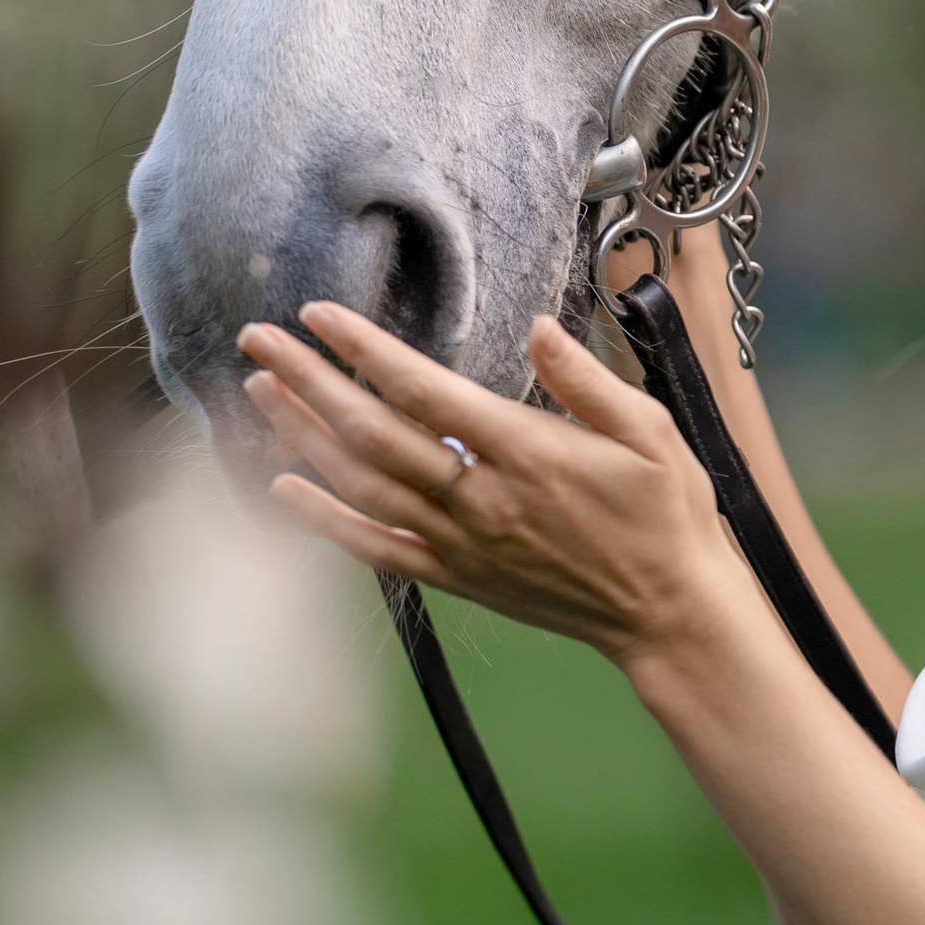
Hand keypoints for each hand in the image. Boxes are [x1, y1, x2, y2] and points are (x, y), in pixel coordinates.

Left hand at [238, 300, 750, 671]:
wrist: (667, 611)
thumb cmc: (666, 513)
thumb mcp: (651, 430)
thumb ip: (588, 378)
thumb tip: (539, 328)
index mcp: (526, 453)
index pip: (423, 390)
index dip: (365, 349)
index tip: (318, 313)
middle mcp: (482, 500)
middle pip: (372, 433)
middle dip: (309, 382)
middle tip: (257, 338)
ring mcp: (463, 545)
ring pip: (362, 485)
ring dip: (303, 436)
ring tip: (260, 391)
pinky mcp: (457, 579)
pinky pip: (376, 549)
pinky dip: (324, 521)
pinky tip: (284, 488)